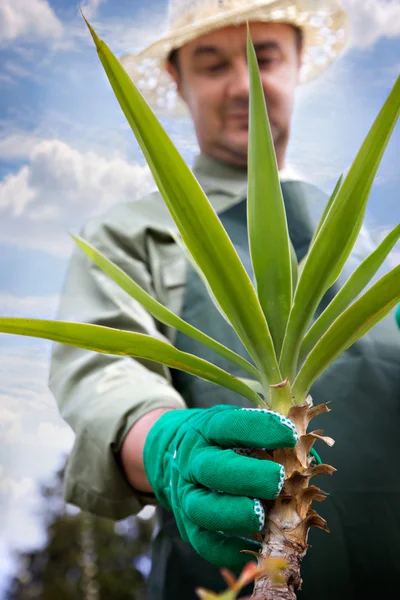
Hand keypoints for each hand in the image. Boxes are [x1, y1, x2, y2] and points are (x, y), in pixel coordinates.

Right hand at [143, 405, 298, 571]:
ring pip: (201, 508)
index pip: (229, 425)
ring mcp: (185, 492)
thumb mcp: (236, 424)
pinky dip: (228, 550)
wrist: (171, 450)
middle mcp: (192, 460)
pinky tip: (256, 547)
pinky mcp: (186, 522)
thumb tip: (307, 456)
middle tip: (276, 482)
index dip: (260, 429)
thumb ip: (266, 436)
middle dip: (247, 477)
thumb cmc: (220, 438)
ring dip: (233, 515)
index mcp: (208, 429)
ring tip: (262, 518)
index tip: (290, 435)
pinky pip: (203, 542)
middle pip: (212, 469)